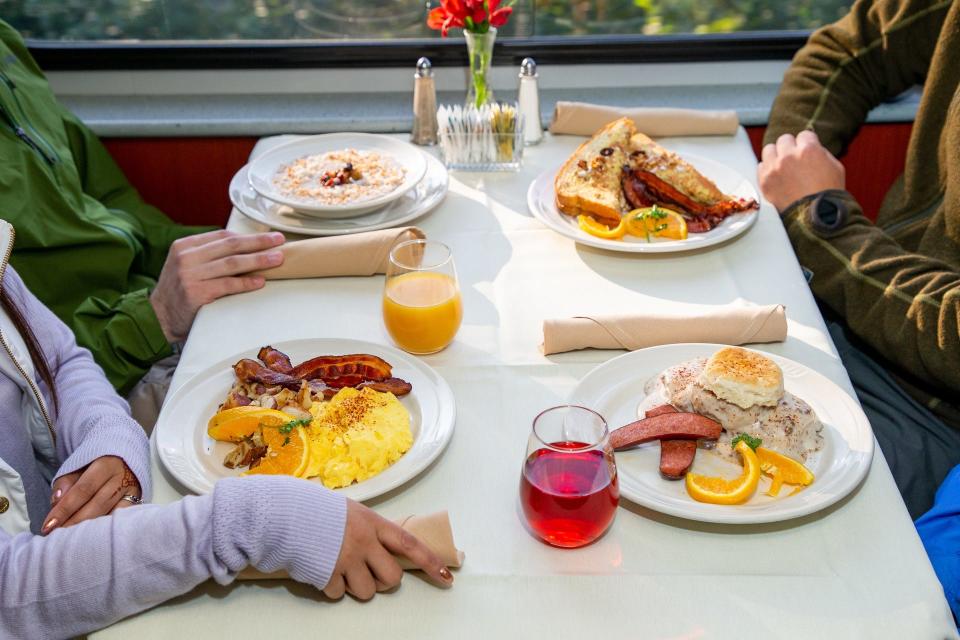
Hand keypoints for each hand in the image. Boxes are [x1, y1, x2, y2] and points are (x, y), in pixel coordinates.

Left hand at [43, 456, 140, 533]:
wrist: (126, 459)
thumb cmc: (97, 465)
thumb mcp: (79, 465)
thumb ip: (65, 482)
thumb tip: (56, 502)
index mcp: (106, 465)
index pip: (82, 490)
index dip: (64, 509)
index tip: (48, 526)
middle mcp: (122, 479)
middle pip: (96, 505)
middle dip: (74, 523)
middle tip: (56, 537)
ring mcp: (133, 492)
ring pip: (110, 516)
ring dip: (89, 530)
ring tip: (71, 541)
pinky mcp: (139, 504)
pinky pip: (121, 520)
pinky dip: (106, 530)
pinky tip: (93, 538)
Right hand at [150, 230, 285, 342]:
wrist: (157, 318)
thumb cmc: (180, 293)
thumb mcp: (188, 266)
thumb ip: (209, 256)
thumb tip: (246, 248)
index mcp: (185, 246)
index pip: (223, 237)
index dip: (248, 235)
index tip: (269, 237)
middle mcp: (186, 257)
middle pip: (230, 246)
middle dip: (258, 242)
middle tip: (279, 241)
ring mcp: (189, 274)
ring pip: (232, 263)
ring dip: (258, 260)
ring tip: (277, 259)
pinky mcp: (195, 292)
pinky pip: (227, 285)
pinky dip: (246, 282)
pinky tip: (261, 281)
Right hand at [323, 500, 453, 599]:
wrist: (282, 513)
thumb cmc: (315, 509)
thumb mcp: (350, 511)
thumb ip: (368, 529)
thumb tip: (382, 547)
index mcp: (372, 522)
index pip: (410, 544)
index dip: (430, 561)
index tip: (447, 577)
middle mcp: (364, 542)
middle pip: (392, 577)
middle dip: (384, 581)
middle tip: (370, 573)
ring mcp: (346, 559)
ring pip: (367, 592)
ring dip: (356, 586)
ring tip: (340, 568)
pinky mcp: (326, 575)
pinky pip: (338, 594)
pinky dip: (331, 588)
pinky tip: (322, 569)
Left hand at [758, 131, 845, 211]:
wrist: (815, 218)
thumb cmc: (828, 194)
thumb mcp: (835, 167)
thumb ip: (821, 153)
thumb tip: (811, 147)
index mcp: (809, 149)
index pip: (804, 135)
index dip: (807, 144)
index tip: (807, 152)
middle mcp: (789, 156)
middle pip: (784, 140)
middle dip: (790, 147)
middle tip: (795, 159)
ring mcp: (774, 168)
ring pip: (769, 149)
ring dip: (776, 155)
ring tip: (782, 166)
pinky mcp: (764, 181)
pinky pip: (761, 166)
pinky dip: (768, 169)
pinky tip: (776, 177)